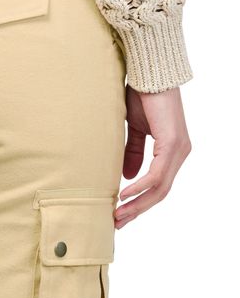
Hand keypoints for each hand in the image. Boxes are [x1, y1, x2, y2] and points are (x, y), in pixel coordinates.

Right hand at [115, 84, 190, 228]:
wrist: (150, 74)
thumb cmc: (143, 96)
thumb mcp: (135, 130)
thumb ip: (133, 153)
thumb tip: (128, 178)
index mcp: (172, 151)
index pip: (158, 185)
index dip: (140, 202)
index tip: (121, 214)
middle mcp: (180, 154)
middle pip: (160, 192)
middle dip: (137, 210)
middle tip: (118, 223)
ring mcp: (178, 150)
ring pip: (160, 188)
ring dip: (137, 204)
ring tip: (118, 215)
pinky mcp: (172, 144)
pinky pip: (157, 174)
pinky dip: (140, 187)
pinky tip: (124, 194)